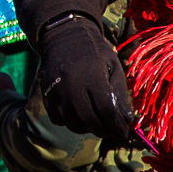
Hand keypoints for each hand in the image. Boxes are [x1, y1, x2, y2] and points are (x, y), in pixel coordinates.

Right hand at [37, 14, 135, 142]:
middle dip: (104, 131)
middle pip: (90, 122)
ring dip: (87, 128)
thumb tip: (127, 121)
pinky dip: (69, 122)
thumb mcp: (114, 67)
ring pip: (73, 124)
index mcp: (92, 77)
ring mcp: (57, 92)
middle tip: (111, 129)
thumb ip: (120, 95)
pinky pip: (58, 120)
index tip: (123, 134)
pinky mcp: (46, 95)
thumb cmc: (94, 53)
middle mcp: (72, 87)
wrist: (63, 38)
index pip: (106, 111)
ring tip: (95, 121)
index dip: (117, 127)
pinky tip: (78, 114)